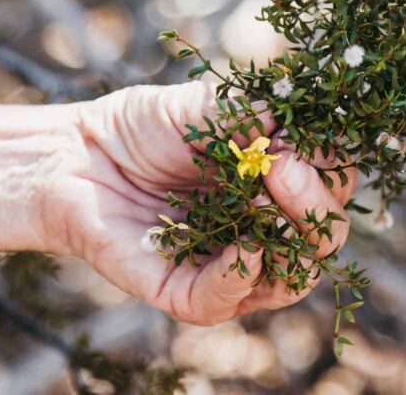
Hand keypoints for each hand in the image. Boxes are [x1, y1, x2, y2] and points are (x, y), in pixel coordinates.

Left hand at [41, 81, 355, 324]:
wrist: (71, 157)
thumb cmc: (139, 129)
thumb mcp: (201, 107)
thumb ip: (249, 116)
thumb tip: (296, 126)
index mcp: (278, 184)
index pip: (334, 187)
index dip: (331, 168)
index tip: (304, 141)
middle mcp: (264, 228)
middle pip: (324, 237)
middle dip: (316, 204)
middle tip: (286, 169)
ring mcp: (229, 264)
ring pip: (292, 278)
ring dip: (293, 242)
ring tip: (269, 198)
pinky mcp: (186, 293)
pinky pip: (227, 299)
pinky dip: (243, 275)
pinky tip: (246, 244)